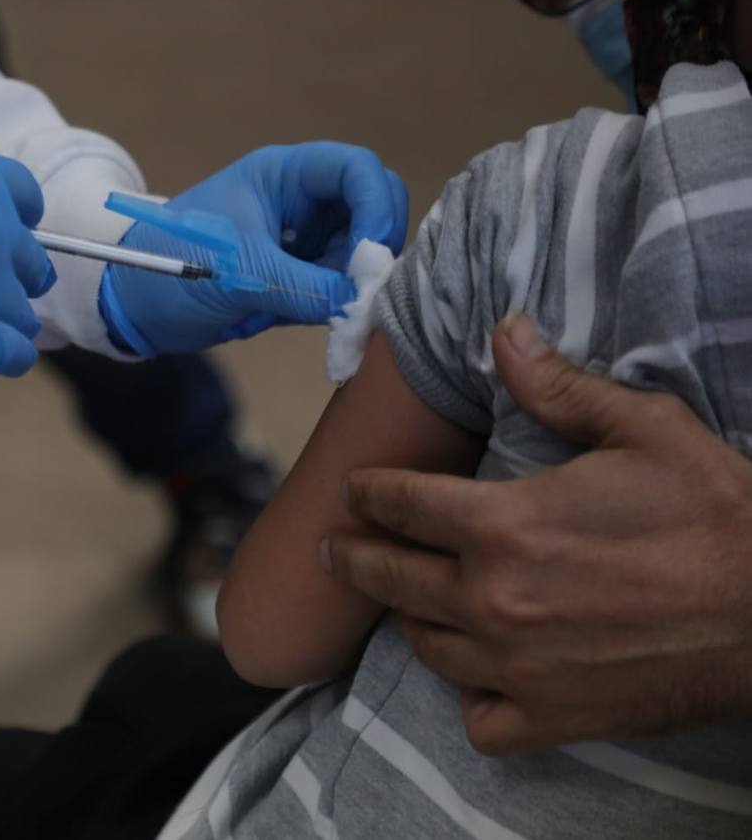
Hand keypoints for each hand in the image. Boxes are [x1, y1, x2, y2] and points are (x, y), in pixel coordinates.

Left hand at [101, 143, 407, 355]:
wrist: (135, 305)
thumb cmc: (172, 265)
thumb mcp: (239, 275)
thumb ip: (305, 288)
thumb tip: (363, 304)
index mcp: (284, 175)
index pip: (357, 170)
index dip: (377, 206)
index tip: (371, 256)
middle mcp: (301, 201)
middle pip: (373, 208)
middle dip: (372, 248)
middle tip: (357, 290)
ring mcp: (303, 239)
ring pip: (361, 253)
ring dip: (352, 283)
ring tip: (311, 308)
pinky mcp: (300, 276)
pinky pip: (340, 286)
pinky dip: (337, 305)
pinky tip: (305, 318)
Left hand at [324, 313, 751, 754]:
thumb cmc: (716, 513)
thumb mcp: (644, 429)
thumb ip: (559, 387)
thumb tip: (502, 330)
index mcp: (505, 525)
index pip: (400, 504)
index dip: (368, 493)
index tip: (352, 491)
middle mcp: (493, 601)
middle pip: (391, 579)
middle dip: (356, 557)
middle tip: (337, 548)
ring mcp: (516, 668)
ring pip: (426, 648)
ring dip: (410, 620)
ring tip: (409, 603)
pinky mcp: (553, 718)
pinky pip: (479, 720)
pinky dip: (471, 698)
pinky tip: (479, 675)